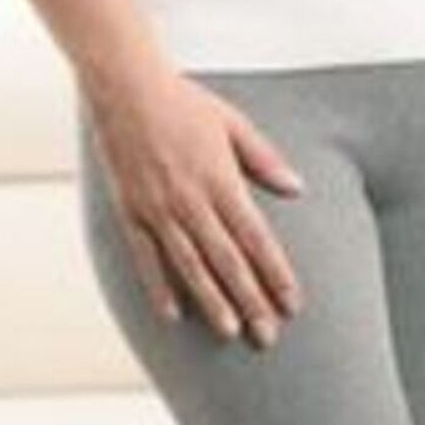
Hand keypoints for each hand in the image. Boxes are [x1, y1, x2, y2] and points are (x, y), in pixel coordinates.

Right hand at [82, 64, 307, 347]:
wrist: (127, 89)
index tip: (292, 303)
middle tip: (268, 335)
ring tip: (230, 332)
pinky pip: (147, 259)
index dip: (276, 274)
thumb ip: (264, 159)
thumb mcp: (233, 123)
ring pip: (190, 267)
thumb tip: (297, 188)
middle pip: (227, 261)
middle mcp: (191, 201)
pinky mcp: (131, 212)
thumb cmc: (184, 102)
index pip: (256, 238)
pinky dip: (160, 288)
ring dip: (211, 302)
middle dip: (250, 300)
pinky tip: (174, 314)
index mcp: (221, 179)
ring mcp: (158, 210)